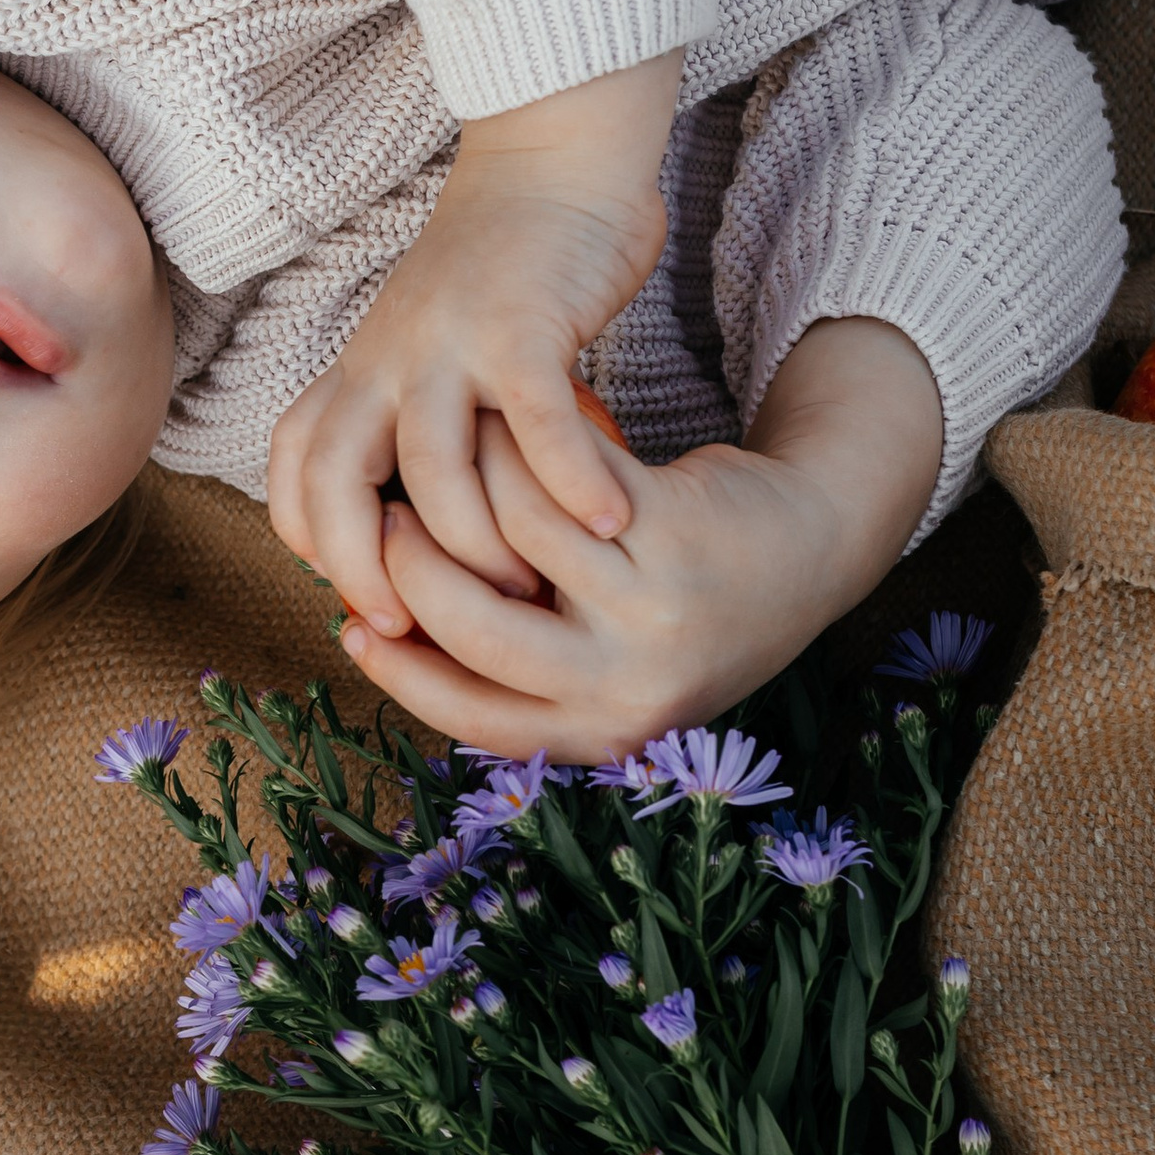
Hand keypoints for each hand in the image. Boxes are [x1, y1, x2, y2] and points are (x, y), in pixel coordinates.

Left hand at [268, 52, 681, 634]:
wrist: (554, 162)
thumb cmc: (501, 275)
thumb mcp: (427, 350)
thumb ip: (412, 425)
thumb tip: (413, 529)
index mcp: (356, 373)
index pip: (296, 477)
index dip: (317, 548)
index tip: (373, 600)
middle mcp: (383, 361)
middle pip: (336, 483)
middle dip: (365, 570)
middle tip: (418, 630)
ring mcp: (446, 344)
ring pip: (434, 474)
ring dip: (482, 549)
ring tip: (533, 593)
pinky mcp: (519, 326)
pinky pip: (536, 425)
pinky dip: (568, 483)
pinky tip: (608, 526)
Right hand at [333, 319, 946, 761]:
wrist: (803, 548)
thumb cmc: (678, 607)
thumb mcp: (609, 669)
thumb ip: (520, 671)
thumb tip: (378, 643)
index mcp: (601, 730)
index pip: (467, 714)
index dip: (396, 669)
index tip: (351, 620)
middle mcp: (626, 685)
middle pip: (471, 626)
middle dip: (407, 568)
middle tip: (382, 521)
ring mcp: (651, 609)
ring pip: (504, 538)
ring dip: (455, 491)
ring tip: (434, 464)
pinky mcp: (667, 529)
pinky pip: (552, 481)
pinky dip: (510, 448)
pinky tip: (491, 424)